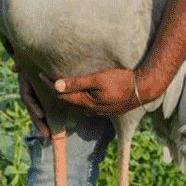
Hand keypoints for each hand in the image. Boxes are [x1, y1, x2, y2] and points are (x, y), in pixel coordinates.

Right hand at [15, 65, 50, 140]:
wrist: (46, 60)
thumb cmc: (37, 60)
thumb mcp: (29, 61)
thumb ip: (22, 64)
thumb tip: (14, 68)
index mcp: (25, 84)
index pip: (27, 97)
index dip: (33, 107)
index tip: (41, 115)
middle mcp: (30, 93)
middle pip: (33, 111)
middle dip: (39, 123)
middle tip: (46, 135)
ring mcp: (37, 98)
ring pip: (39, 115)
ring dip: (43, 127)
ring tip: (50, 138)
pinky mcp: (46, 102)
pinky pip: (47, 113)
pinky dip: (49, 123)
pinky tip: (53, 133)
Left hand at [44, 68, 159, 115]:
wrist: (144, 89)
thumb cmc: (122, 81)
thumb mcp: (98, 79)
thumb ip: (77, 83)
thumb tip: (55, 84)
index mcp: (86, 102)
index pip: (60, 95)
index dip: (49, 85)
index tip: (40, 74)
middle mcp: (90, 110)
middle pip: (66, 102)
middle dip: (55, 92)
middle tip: (46, 80)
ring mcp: (98, 111)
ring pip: (76, 106)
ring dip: (66, 96)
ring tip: (59, 86)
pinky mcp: (106, 109)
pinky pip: (86, 106)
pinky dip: (77, 99)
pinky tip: (79, 93)